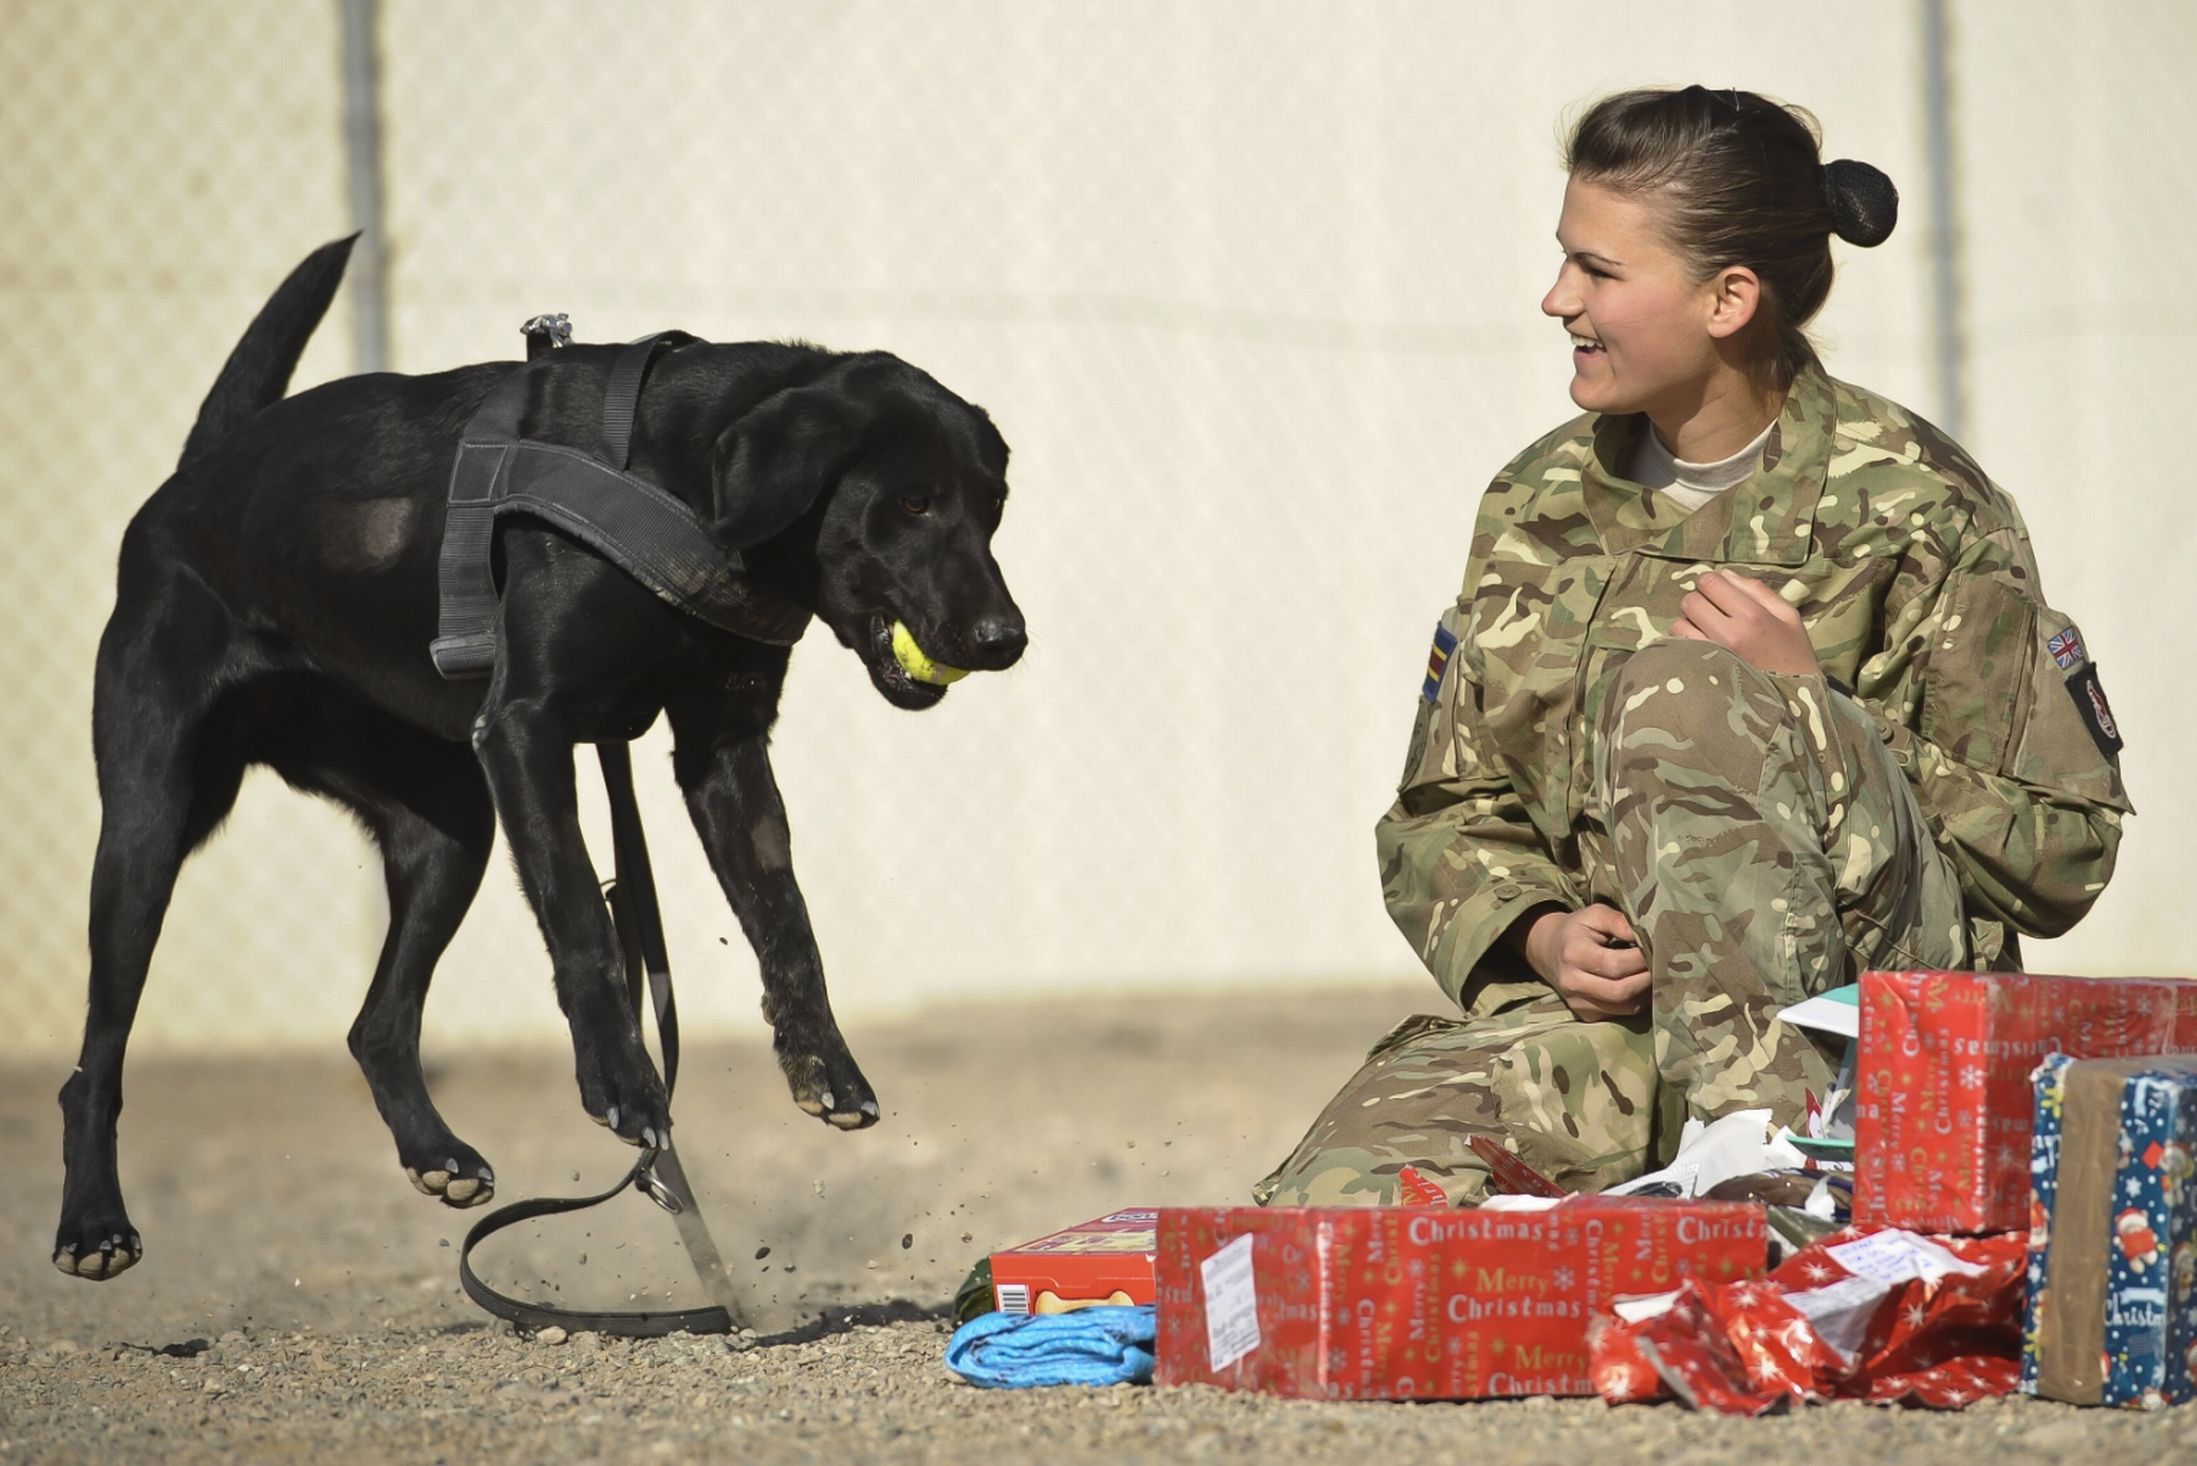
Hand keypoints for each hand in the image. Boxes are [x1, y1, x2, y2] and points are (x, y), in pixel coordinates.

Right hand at [1510, 903, 1649, 1020]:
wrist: (1548, 951)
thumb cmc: (1577, 929)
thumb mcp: (1594, 914)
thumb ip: (1618, 920)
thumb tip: (1644, 934)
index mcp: (1573, 954)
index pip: (1614, 965)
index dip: (1640, 960)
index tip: (1656, 949)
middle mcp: (1571, 982)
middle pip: (1620, 991)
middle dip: (1647, 979)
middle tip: (1661, 966)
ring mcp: (1577, 1002)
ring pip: (1623, 1007)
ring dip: (1645, 993)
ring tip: (1654, 976)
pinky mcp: (1585, 1014)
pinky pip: (1619, 1014)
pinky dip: (1636, 1002)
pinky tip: (1640, 987)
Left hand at [1671, 570, 1819, 677]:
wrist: (1795, 704)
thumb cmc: (1794, 657)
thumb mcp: (1788, 617)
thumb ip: (1757, 591)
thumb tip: (1725, 574)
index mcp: (1752, 615)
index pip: (1710, 582)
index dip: (1711, 583)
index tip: (1718, 593)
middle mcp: (1728, 633)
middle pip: (1690, 600)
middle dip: (1698, 601)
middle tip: (1712, 613)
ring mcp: (1712, 655)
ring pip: (1679, 624)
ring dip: (1688, 624)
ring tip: (1706, 632)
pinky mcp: (1702, 673)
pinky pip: (1679, 648)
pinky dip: (1684, 644)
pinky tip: (1701, 649)